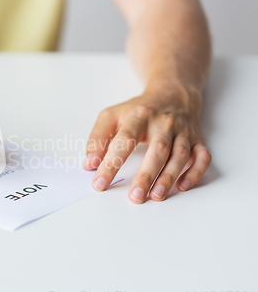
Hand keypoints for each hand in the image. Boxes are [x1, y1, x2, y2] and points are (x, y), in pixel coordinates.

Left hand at [83, 86, 210, 203]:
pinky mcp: (197, 140)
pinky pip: (202, 157)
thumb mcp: (111, 116)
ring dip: (168, 177)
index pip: (124, 141)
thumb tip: (90, 165)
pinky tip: (182, 186)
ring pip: (180, 156)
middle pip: (157, 150)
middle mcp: (163, 123)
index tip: (100, 183)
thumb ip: (97, 139)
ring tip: (155, 196)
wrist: (172, 94)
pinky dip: (195, 173)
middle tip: (135, 197)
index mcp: (139, 117)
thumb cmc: (138, 110)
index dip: (111, 163)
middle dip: (146, 175)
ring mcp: (183, 132)